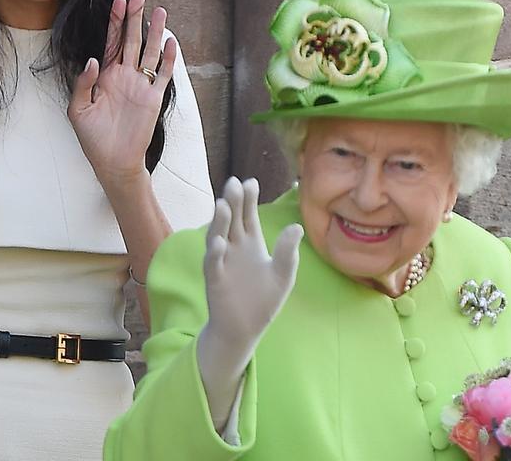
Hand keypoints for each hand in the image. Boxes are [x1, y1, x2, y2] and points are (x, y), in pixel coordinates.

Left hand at [68, 0, 175, 187]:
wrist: (113, 162)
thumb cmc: (93, 138)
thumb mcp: (78, 110)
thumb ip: (84, 83)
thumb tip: (93, 59)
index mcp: (106, 76)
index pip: (112, 42)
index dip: (115, 22)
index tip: (118, 1)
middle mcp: (125, 76)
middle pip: (132, 40)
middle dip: (135, 17)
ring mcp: (141, 86)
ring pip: (149, 53)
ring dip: (155, 32)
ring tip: (160, 11)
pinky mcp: (153, 99)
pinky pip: (162, 75)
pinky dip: (167, 59)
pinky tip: (170, 43)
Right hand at [196, 177, 302, 430]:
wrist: (245, 329)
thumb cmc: (264, 301)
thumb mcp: (283, 275)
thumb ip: (288, 252)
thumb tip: (297, 226)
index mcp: (251, 243)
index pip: (248, 215)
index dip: (248, 199)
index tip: (251, 182)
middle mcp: (234, 247)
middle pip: (232, 219)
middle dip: (233, 202)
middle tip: (235, 184)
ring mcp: (222, 261)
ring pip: (218, 235)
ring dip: (219, 221)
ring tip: (223, 204)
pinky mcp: (215, 279)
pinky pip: (213, 263)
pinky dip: (214, 252)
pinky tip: (219, 242)